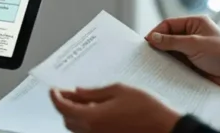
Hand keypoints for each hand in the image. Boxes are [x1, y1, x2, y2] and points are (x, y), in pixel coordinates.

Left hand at [49, 84, 179, 132]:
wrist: (165, 128)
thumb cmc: (148, 110)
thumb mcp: (119, 91)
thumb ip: (95, 92)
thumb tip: (78, 92)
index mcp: (93, 117)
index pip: (63, 107)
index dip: (56, 97)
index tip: (54, 90)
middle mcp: (93, 132)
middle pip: (68, 119)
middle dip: (64, 105)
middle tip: (67, 93)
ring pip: (77, 128)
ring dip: (74, 115)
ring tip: (81, 101)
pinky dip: (86, 122)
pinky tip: (94, 112)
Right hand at [146, 15, 219, 94]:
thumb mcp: (195, 44)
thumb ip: (172, 41)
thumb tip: (152, 38)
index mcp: (195, 23)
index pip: (169, 24)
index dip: (157, 32)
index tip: (147, 43)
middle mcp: (193, 35)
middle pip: (168, 38)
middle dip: (158, 46)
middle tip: (147, 55)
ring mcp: (193, 51)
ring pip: (172, 52)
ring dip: (164, 58)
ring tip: (153, 65)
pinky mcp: (194, 65)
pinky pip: (177, 65)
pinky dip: (170, 68)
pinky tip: (163, 72)